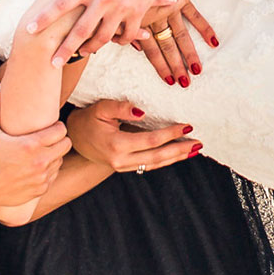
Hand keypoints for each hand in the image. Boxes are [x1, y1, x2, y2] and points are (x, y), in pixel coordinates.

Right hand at [0, 89, 71, 208]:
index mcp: (31, 145)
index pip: (61, 131)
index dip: (58, 127)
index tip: (51, 126)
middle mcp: (40, 161)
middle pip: (66, 144)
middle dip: (60, 140)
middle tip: (50, 138)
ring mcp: (42, 176)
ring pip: (60, 160)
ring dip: (54, 155)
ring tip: (42, 152)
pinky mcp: (42, 189)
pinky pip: (54, 175)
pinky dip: (48, 171)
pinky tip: (37, 167)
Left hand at [27, 0, 177, 67]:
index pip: (61, 3)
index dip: (45, 17)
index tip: (30, 29)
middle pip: (79, 30)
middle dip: (65, 48)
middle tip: (53, 62)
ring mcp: (121, 7)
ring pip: (102, 37)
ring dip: (90, 48)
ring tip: (81, 53)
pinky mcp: (137, 13)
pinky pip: (125, 35)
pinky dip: (118, 41)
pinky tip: (112, 42)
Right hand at [65, 100, 202, 172]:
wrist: (75, 139)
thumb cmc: (89, 120)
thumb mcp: (101, 108)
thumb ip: (121, 107)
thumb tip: (142, 110)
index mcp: (117, 145)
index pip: (151, 140)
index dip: (171, 134)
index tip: (187, 126)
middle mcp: (121, 160)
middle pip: (157, 157)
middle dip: (179, 150)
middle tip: (198, 143)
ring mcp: (123, 167)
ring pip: (155, 164)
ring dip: (176, 157)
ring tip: (193, 150)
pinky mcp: (126, 167)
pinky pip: (149, 164)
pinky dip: (165, 159)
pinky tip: (177, 154)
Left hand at [131, 0, 216, 86]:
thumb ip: (118, 16)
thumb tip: (129, 35)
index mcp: (140, 17)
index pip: (149, 47)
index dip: (159, 64)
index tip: (168, 79)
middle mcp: (156, 15)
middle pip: (166, 45)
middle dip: (174, 65)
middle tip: (183, 83)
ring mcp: (171, 7)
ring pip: (181, 35)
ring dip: (189, 53)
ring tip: (197, 71)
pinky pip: (194, 15)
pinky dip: (204, 28)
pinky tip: (214, 42)